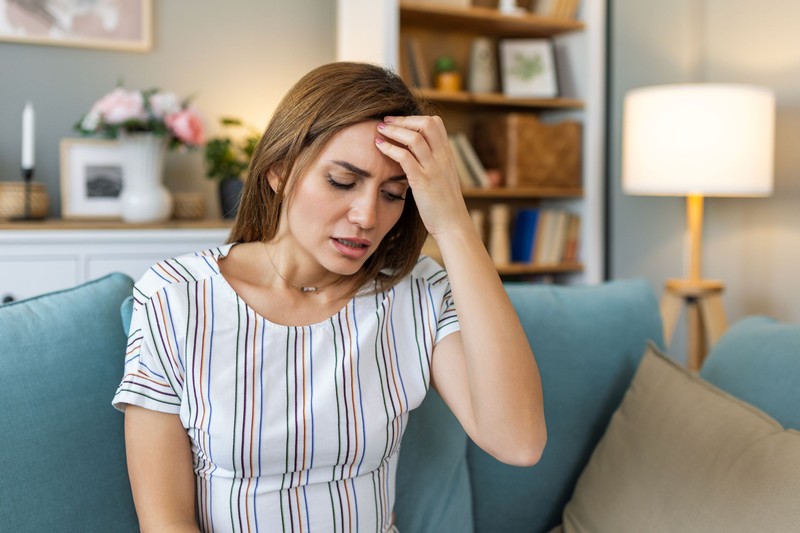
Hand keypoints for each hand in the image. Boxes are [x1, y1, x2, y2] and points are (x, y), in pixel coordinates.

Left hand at [375, 115, 470, 237]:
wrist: (452, 224)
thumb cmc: (444, 204)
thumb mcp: (442, 177)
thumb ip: (433, 162)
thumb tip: (415, 153)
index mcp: (447, 155)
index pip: (435, 123)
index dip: (415, 118)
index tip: (399, 122)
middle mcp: (442, 158)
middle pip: (426, 124)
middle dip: (403, 119)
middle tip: (385, 121)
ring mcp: (433, 169)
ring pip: (414, 138)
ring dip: (394, 131)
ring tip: (379, 130)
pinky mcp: (422, 181)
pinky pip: (405, 157)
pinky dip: (390, 148)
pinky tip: (379, 146)